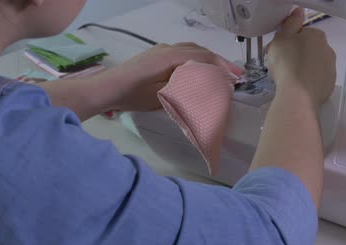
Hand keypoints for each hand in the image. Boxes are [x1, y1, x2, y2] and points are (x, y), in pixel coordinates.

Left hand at [96, 43, 243, 110]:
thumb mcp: (161, 96)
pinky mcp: (154, 55)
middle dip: (218, 62)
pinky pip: (181, 52)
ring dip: (206, 59)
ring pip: (190, 50)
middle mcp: (167, 49)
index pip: (203, 58)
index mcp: (171, 57)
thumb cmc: (133, 95)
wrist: (107, 88)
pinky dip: (194, 59)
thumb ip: (185, 88)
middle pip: (199, 51)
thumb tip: (207, 86)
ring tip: (219, 72)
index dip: (222, 67)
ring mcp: (160, 50)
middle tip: (233, 75)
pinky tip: (196, 70)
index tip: (237, 77)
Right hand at [266, 8, 335, 106]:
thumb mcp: (281, 38)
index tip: (277, 52)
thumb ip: (291, 23)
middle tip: (281, 66)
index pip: (301, 35)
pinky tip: (298, 88)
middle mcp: (328, 49)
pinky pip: (317, 80)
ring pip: (314, 65)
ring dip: (303, 68)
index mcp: (316, 35)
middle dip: (296, 55)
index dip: (287, 42)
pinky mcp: (329, 85)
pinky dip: (308, 82)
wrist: (298, 94)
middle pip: (309, 50)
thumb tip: (300, 11)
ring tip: (289, 79)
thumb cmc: (287, 63)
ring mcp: (331, 68)